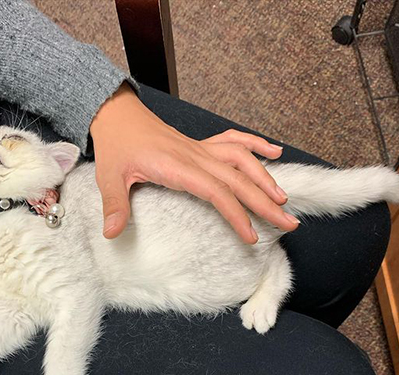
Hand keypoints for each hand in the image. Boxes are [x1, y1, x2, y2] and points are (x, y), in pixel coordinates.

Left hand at [89, 83, 298, 243]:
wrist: (117, 116)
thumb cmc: (116, 147)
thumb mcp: (109, 177)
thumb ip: (115, 206)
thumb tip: (111, 234)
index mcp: (177, 167)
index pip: (216, 192)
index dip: (237, 214)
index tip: (252, 235)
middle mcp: (195, 156)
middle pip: (238, 180)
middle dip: (265, 202)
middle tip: (289, 222)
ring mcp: (200, 148)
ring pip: (242, 160)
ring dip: (265, 177)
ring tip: (283, 198)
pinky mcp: (200, 144)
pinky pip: (233, 141)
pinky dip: (255, 145)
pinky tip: (273, 151)